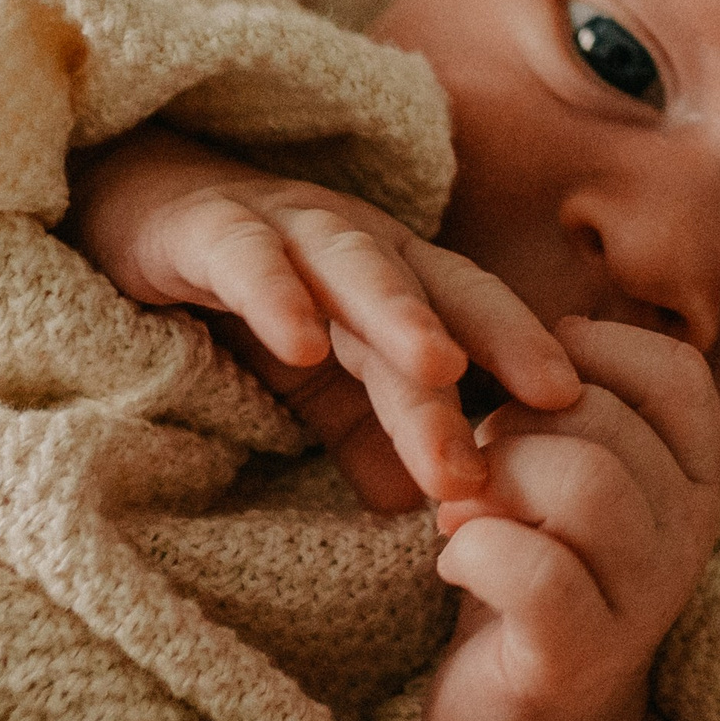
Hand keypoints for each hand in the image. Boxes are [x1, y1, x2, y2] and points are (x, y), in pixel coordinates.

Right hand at [68, 126, 578, 508]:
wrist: (130, 211)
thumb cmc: (244, 298)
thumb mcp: (315, 378)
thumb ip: (366, 428)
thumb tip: (424, 509)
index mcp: (397, 281)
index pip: (479, 317)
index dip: (531, 358)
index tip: (588, 417)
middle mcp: (357, 245)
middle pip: (439, 293)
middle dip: (495, 345)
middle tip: (550, 404)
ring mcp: (284, 227)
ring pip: (355, 265)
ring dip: (401, 313)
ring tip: (441, 369)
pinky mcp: (204, 227)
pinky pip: (245, 256)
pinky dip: (273, 294)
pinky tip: (298, 342)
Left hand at [425, 316, 719, 720]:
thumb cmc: (535, 588)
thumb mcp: (568, 486)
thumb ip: (567, 412)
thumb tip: (532, 329)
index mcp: (691, 478)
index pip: (678, 373)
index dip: (590, 356)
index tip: (528, 392)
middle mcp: (689, 532)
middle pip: (603, 418)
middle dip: (514, 424)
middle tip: (474, 467)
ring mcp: (643, 598)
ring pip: (583, 481)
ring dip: (495, 481)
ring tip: (464, 512)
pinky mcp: (581, 658)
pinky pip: (534, 569)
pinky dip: (472, 550)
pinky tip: (455, 564)